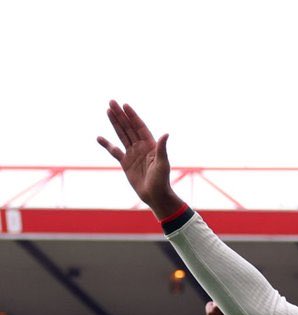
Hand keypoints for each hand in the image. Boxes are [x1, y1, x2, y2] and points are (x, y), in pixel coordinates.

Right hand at [97, 101, 182, 220]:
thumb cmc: (162, 181)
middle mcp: (141, 147)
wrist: (156, 196)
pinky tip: (99, 138)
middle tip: (111, 102)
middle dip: (121, 115)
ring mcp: (133, 154)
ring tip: (107, 111)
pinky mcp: (126, 163)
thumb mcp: (163, 164)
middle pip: (129, 127)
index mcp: (150, 145)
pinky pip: (115, 151)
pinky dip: (107, 145)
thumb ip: (162, 148)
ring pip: (122, 135)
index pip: (139, 127)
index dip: (132, 116)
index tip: (125, 105)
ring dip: (115, 123)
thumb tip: (166, 134)